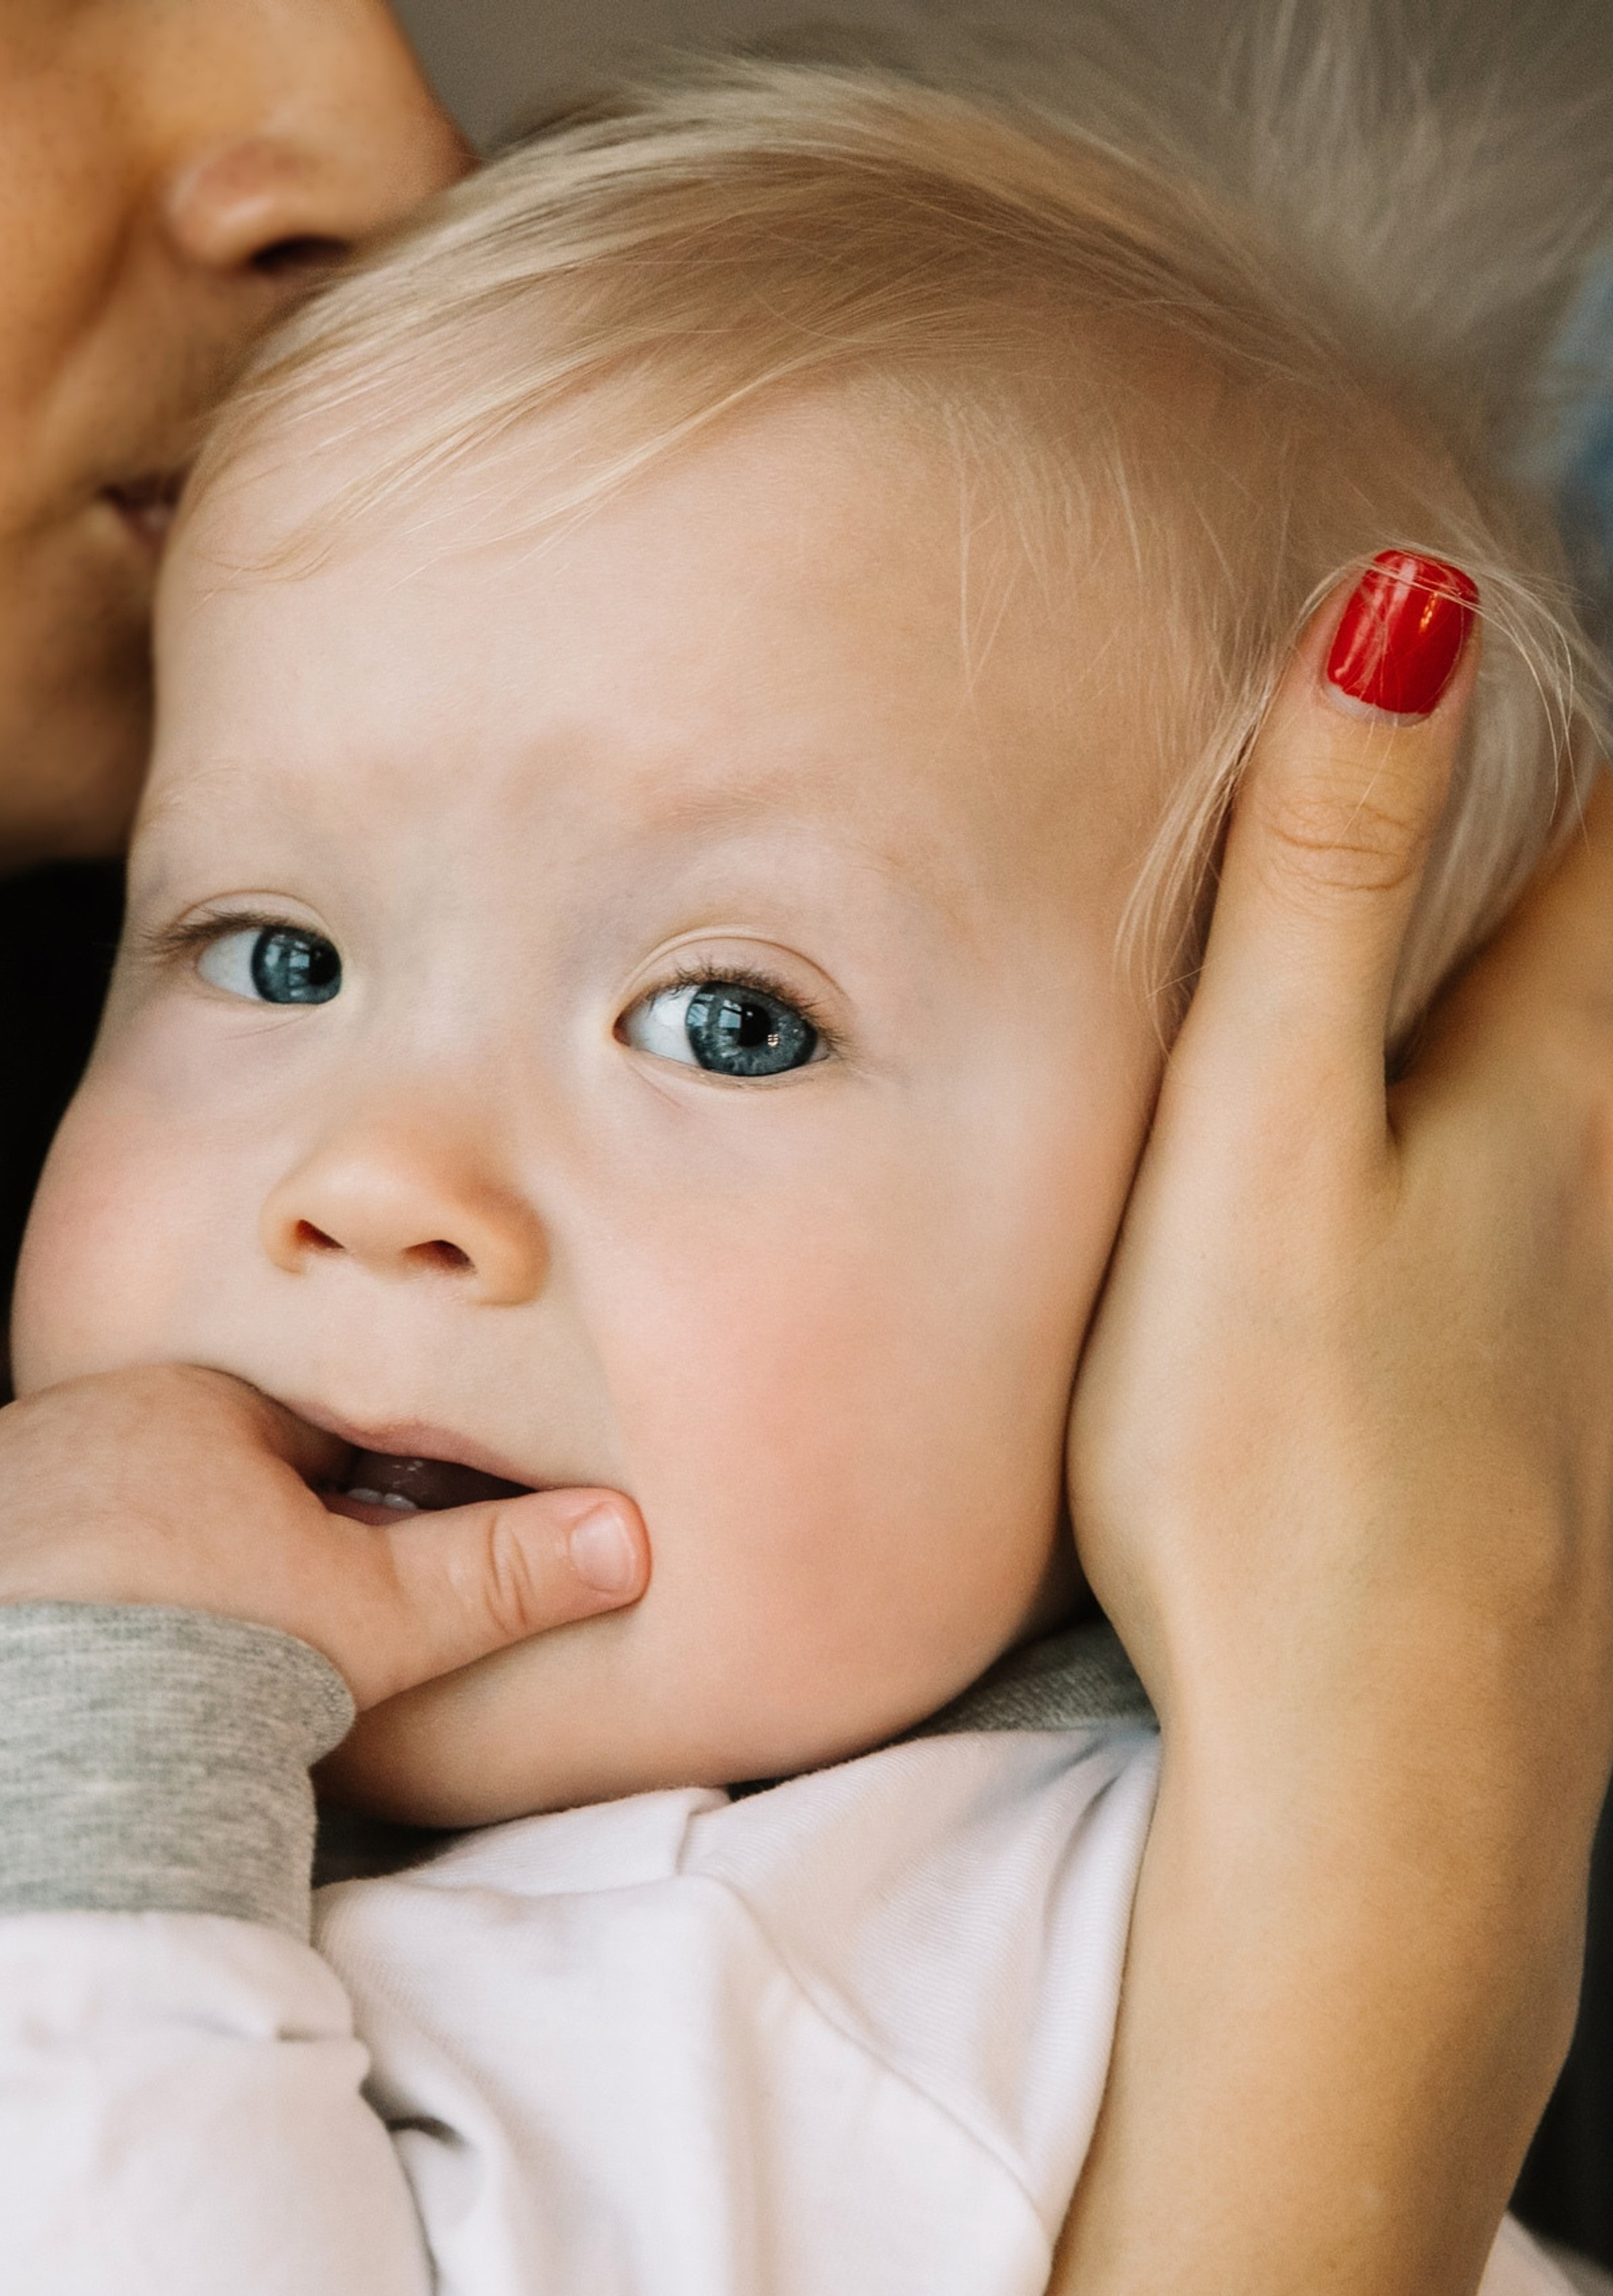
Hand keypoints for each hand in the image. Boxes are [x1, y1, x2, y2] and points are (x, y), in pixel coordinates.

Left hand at [0, 1362, 648, 1709]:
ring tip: (136, 1687)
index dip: (328, 1521)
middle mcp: (65, 1422)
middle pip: (172, 1480)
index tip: (335, 1596)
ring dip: (103, 1585)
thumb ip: (501, 1571)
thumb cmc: (212, 1651)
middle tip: (237, 1654)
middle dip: (211, 1547)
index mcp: (189, 1407)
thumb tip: (630, 1535)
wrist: (15, 1737)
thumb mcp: (379, 1617)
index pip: (286, 1445)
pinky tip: (35, 1701)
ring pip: (68, 1530)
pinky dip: (0, 1634)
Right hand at [1056, 574, 1612, 2291]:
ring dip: (1522, 997)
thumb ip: (1320, 887)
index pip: (1590, 834)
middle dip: (1533, 848)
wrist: (1383, 1759)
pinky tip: (1429, 1189)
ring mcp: (1586, 1308)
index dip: (1541, 717)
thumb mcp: (1263, 1141)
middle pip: (1597, 960)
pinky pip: (1551, 1216)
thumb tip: (1406, 615)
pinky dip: (1504, 1143)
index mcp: (1546, 1085)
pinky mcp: (1542, 1412)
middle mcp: (1605, 1179)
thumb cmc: (1285, 1448)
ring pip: (1584, 1092)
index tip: (1466, 629)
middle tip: (1437, 762)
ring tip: (1429, 945)